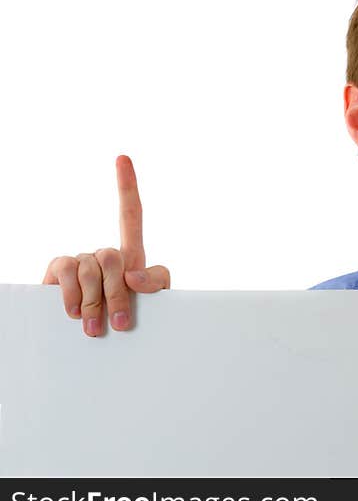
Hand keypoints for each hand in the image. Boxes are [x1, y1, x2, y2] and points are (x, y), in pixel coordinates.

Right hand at [42, 155, 170, 336]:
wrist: (104, 342)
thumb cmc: (132, 318)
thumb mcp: (156, 301)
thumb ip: (156, 282)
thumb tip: (134, 275)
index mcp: (129, 254)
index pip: (130, 214)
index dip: (127, 186)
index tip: (122, 158)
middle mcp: (101, 253)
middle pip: (112, 256)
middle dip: (118, 293)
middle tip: (119, 325)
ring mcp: (77, 260)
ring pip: (89, 268)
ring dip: (95, 301)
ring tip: (95, 328)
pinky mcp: (56, 271)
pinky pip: (65, 272)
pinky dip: (72, 294)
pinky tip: (74, 312)